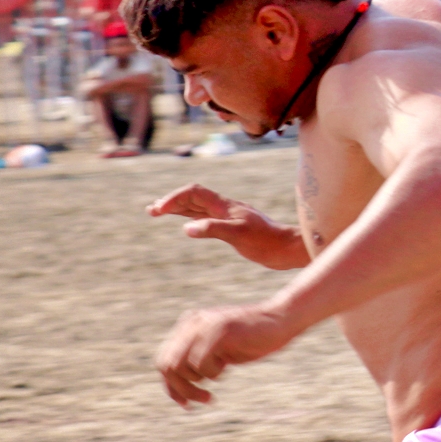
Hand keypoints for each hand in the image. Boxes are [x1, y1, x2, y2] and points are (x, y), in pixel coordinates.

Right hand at [148, 183, 307, 269]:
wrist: (289, 249)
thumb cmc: (267, 242)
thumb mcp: (239, 235)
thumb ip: (213, 229)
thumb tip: (187, 228)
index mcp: (225, 205)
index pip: (194, 193)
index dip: (174, 198)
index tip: (159, 211)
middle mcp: (225, 208)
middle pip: (192, 198)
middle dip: (171, 201)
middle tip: (151, 210)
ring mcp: (228, 217)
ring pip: (197, 208)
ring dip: (178, 209)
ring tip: (157, 212)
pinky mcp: (232, 228)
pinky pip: (206, 219)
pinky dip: (191, 219)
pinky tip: (186, 224)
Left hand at [153, 304, 297, 407]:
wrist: (282, 320)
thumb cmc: (255, 338)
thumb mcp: (221, 350)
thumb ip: (199, 358)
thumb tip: (177, 385)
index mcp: (189, 326)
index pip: (164, 360)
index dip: (171, 386)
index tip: (186, 404)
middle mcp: (192, 323)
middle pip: (167, 365)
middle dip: (181, 390)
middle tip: (202, 400)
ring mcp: (204, 326)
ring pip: (180, 366)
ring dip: (196, 386)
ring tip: (212, 392)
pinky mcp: (218, 331)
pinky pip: (201, 363)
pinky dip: (212, 373)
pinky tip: (226, 368)